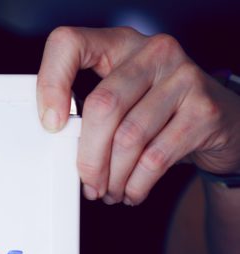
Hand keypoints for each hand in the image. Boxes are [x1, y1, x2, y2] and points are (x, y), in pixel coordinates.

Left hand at [36, 26, 239, 204]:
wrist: (221, 122)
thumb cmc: (158, 112)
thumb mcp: (122, 98)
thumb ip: (89, 111)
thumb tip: (57, 147)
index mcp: (120, 44)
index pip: (70, 44)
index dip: (51, 83)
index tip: (50, 123)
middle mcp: (153, 53)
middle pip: (103, 105)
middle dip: (88, 156)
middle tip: (87, 181)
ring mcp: (183, 78)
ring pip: (128, 137)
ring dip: (113, 177)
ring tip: (109, 191)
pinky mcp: (204, 110)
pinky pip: (155, 158)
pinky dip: (136, 184)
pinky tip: (131, 191)